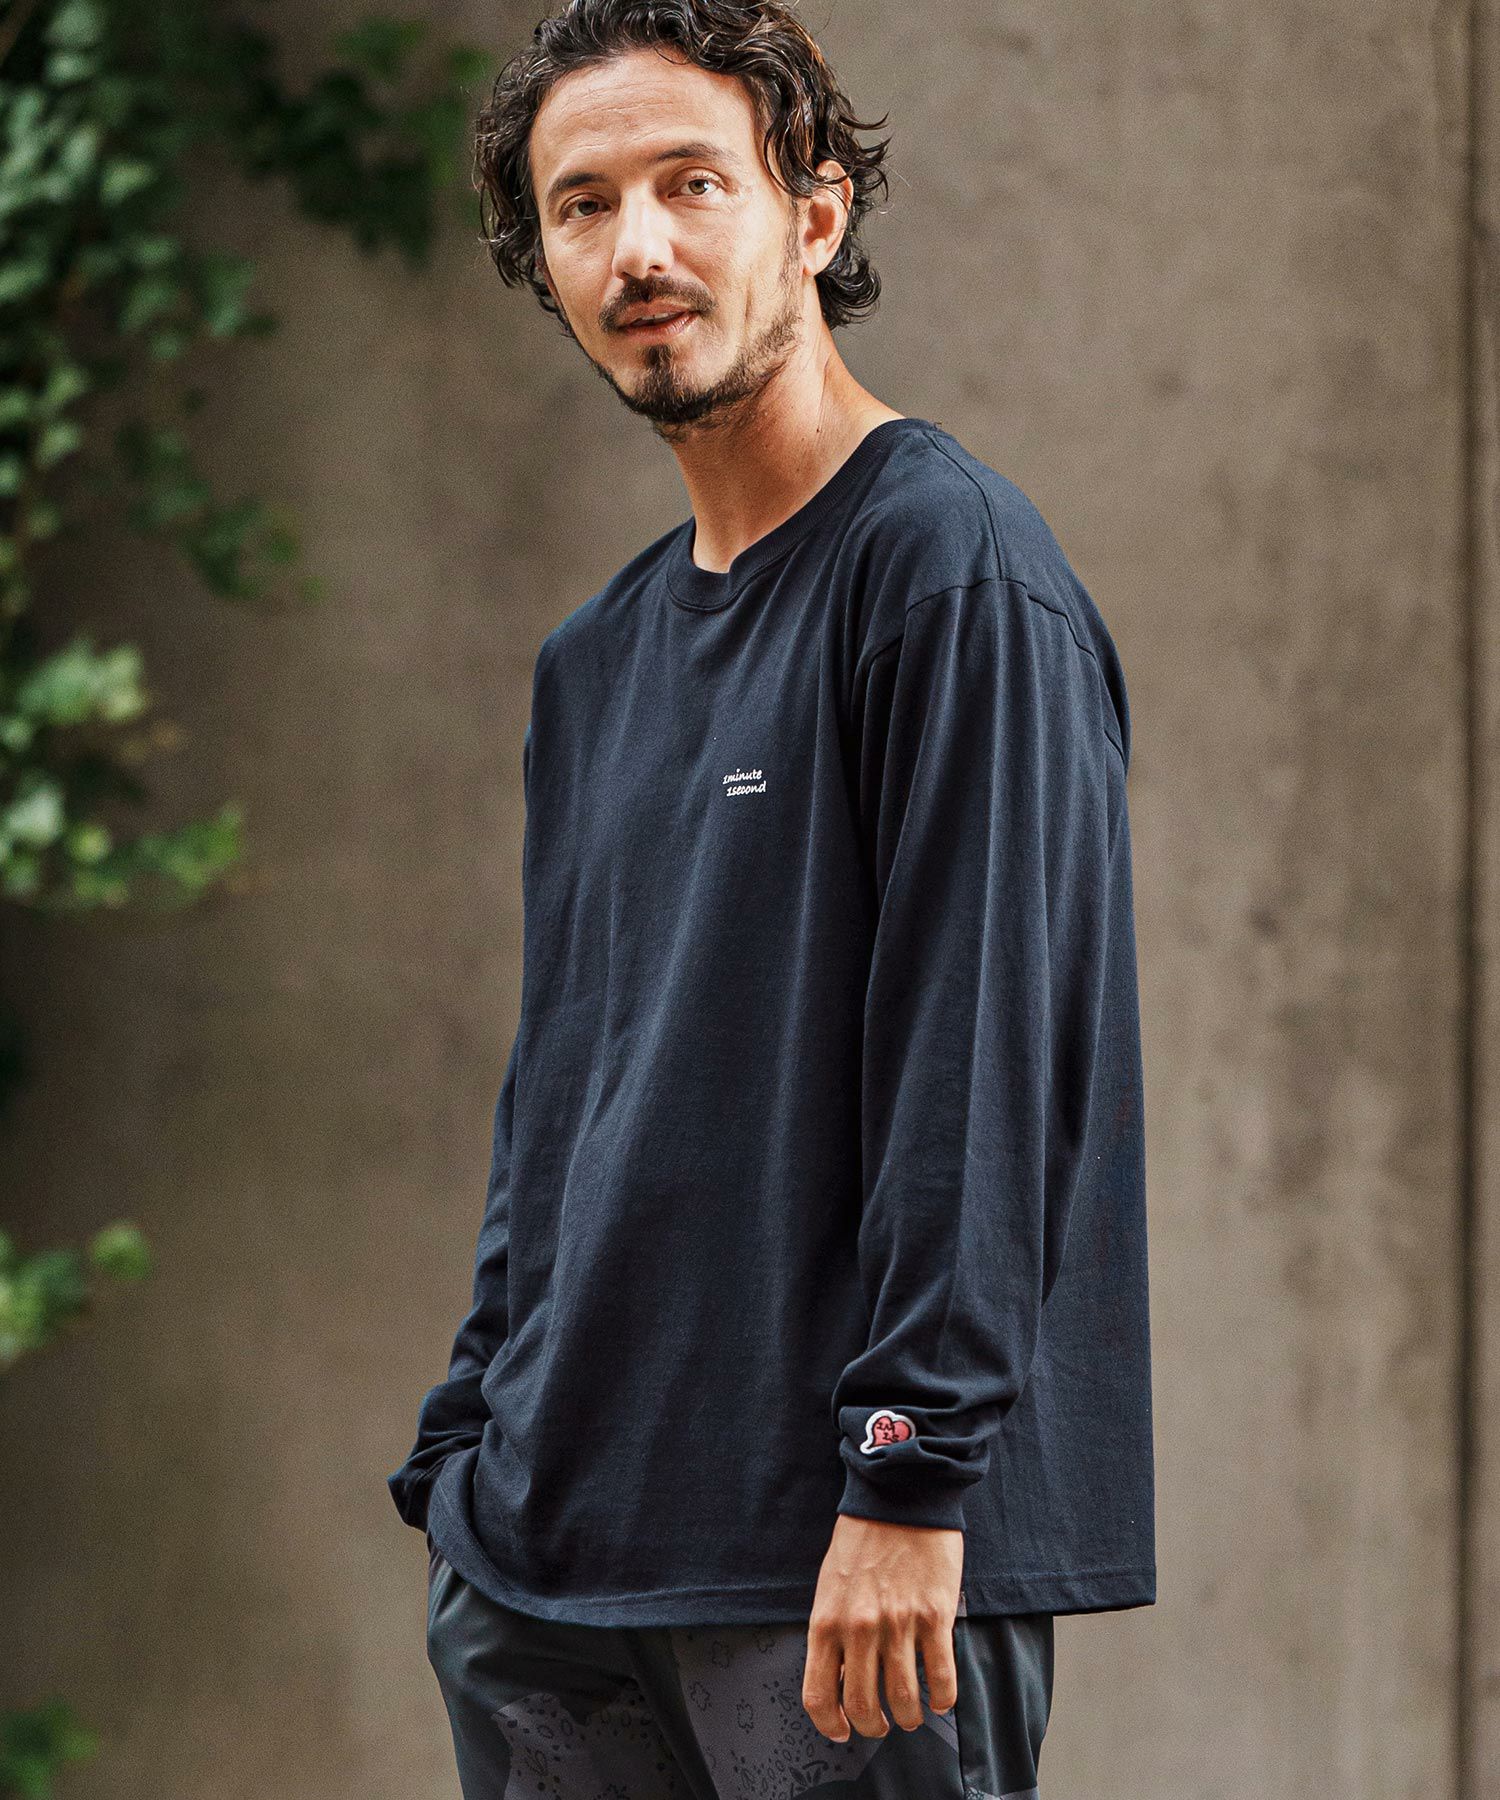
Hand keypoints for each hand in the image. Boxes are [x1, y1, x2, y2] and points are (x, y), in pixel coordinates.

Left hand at [802, 1513, 963, 1742]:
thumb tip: (840, 1677)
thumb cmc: (862, 1539)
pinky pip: (940, 1679)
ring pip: (904, 1700)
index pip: (818, 1695)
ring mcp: (898, 1625)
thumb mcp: (830, 1585)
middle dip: (873, 1726)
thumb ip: (832, 1631)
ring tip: (912, 1715)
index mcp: (826, 1622)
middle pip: (863, 1707)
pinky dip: (942, 1699)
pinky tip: (940, 1698)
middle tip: (882, 1724)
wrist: (899, 1497)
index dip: (830, 1724)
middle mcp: (859, 1629)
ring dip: (909, 1718)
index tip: (842, 1730)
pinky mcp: (934, 1617)